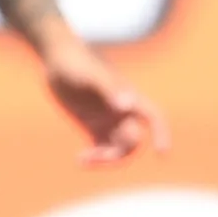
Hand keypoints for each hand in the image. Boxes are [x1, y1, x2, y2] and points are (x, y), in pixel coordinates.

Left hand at [36, 36, 165, 165]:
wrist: (55, 57)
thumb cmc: (76, 62)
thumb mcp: (91, 75)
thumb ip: (110, 89)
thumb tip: (127, 107)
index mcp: (129, 97)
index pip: (154, 117)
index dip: (161, 133)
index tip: (161, 153)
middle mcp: (122, 111)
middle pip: (132, 142)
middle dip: (118, 153)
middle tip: (94, 155)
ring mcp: (107, 119)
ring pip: (117, 148)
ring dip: (105, 159)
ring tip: (84, 159)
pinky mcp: (92, 125)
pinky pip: (101, 148)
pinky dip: (95, 157)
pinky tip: (81, 159)